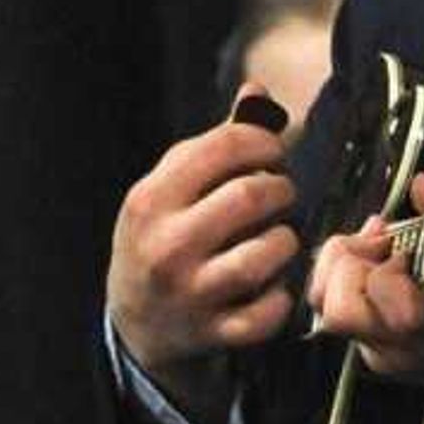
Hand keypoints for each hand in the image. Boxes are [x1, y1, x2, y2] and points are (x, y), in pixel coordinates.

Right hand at [105, 105, 304, 399]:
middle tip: (278, 197)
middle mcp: (167, 245)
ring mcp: (191, 293)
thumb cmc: (164, 239)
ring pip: (273, 250)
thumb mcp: (170, 190)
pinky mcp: (215, 332)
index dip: (265, 143)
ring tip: (272, 240)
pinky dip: (283, 296)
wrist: (137, 325)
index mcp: (150, 199)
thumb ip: (214, 144)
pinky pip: (274, 308)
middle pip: (255, 195)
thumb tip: (258, 91)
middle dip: (282, 190)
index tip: (271, 154)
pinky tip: (268, 286)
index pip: (226, 146)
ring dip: (286, 240)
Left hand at [302, 173, 423, 423]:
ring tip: (374, 256)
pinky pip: (348, 322)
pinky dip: (355, 292)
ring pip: (330, 315)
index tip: (400, 237)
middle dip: (345, 263)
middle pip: (335, 308)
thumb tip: (421, 185)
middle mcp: (401, 348)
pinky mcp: (381, 359)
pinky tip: (382, 276)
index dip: (381, 253)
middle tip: (374, 243)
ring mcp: (387, 358)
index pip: (380, 289)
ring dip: (343, 277)